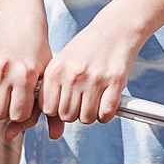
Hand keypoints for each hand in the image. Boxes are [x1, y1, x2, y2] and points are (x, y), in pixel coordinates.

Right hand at [0, 21, 48, 127]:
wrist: (21, 29)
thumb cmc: (34, 61)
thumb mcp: (42, 85)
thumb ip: (34, 115)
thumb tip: (10, 138)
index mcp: (25, 75)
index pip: (17, 116)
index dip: (20, 111)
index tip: (23, 98)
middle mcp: (3, 68)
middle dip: (3, 108)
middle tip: (9, 92)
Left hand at [36, 8, 143, 128]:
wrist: (115, 28)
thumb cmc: (86, 48)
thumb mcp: (64, 64)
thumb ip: (54, 95)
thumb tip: (53, 135)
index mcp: (56, 70)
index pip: (48, 109)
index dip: (57, 110)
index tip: (65, 101)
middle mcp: (73, 75)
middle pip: (67, 116)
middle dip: (75, 113)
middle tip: (82, 100)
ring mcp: (95, 78)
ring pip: (86, 118)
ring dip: (91, 114)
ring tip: (94, 100)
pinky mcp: (115, 81)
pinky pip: (106, 114)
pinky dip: (106, 114)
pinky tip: (106, 102)